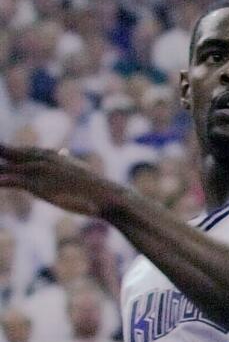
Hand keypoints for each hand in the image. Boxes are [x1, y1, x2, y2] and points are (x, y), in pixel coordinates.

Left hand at [0, 143, 123, 216]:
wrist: (105, 194)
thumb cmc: (94, 187)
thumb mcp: (79, 169)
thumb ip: (66, 161)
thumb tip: (62, 152)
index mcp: (53, 156)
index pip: (27, 151)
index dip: (12, 150)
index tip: (1, 147)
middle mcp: (44, 160)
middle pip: (14, 153)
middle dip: (2, 150)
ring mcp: (40, 171)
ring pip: (8, 166)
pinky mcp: (38, 186)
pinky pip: (12, 181)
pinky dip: (2, 180)